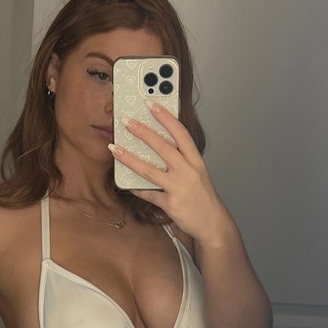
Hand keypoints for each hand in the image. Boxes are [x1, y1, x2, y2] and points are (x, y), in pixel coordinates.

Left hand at [109, 103, 234, 245]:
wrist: (212, 223)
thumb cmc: (203, 196)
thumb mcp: (197, 173)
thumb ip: (182, 159)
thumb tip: (157, 145)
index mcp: (196, 161)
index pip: (180, 133)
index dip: (166, 117)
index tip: (152, 105)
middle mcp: (188, 172)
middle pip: (163, 147)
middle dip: (143, 132)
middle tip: (127, 121)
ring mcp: (179, 188)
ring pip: (150, 170)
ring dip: (129, 158)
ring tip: (114, 148)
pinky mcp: (171, 204)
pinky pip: (148, 194)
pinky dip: (136, 189)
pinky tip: (126, 184)